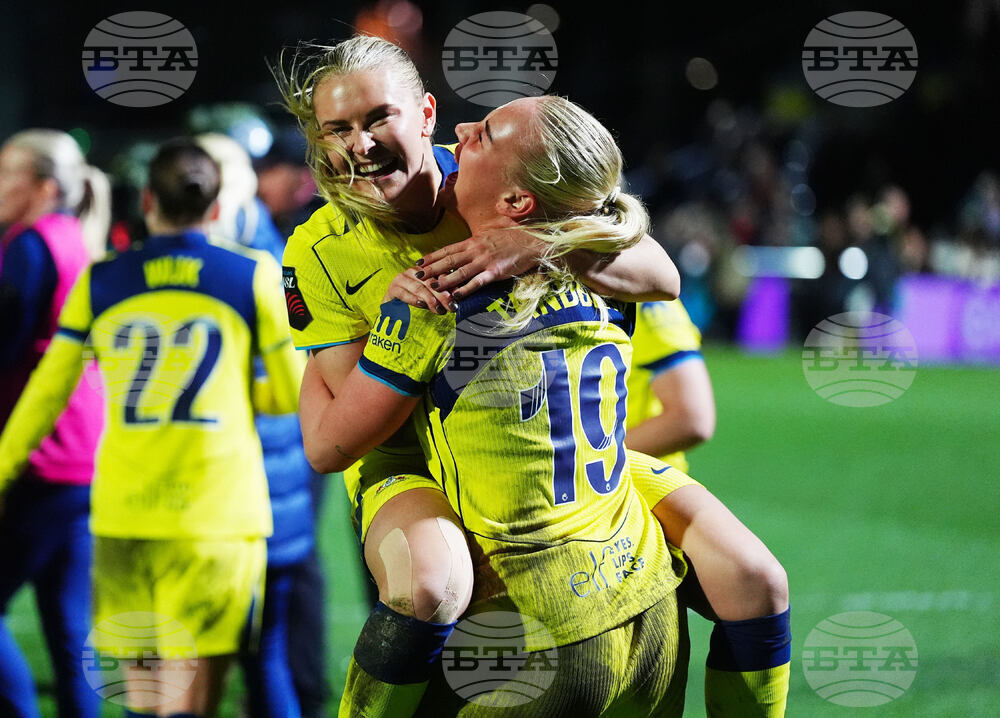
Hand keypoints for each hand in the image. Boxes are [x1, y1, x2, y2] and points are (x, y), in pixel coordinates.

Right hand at [384, 268, 455, 313]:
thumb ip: (443, 296)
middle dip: (442, 295)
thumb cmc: (417, 303)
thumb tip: (457, 298)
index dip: (450, 286)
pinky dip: (414, 299)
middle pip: (431, 282)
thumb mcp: (432, 299)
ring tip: (438, 308)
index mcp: (426, 271)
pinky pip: (404, 293)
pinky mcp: (393, 288)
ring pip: (419, 288)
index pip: (440, 275)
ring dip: (430, 299)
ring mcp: (403, 278)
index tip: (458, 296)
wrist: (393, 311)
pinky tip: (421, 305)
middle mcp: (415, 271)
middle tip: (451, 306)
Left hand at [415, 228, 544, 298]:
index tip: (419, 262)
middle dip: (432, 268)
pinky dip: (466, 289)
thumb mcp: (489, 236)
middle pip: (449, 260)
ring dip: (444, 279)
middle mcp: (475, 250)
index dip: (432, 256)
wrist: (532, 242)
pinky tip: (456, 295)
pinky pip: (477, 282)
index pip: (447, 249)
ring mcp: (484, 261)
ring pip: (460, 272)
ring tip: (431, 286)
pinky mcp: (495, 272)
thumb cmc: (512, 239)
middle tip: (417, 275)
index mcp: (473, 241)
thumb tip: (464, 249)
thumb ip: (476, 243)